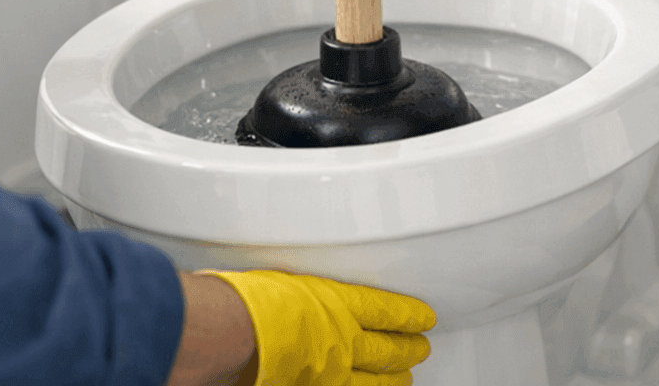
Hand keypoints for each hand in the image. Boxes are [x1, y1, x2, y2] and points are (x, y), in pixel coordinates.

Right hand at [200, 269, 435, 385]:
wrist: (234, 331)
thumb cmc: (249, 301)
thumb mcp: (284, 283)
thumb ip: (302, 297)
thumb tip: (301, 299)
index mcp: (338, 304)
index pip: (385, 310)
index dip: (408, 315)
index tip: (423, 317)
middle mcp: (342, 340)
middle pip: (387, 348)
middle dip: (408, 348)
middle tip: (421, 348)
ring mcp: (332, 372)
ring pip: (376, 380)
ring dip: (394, 378)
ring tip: (405, 377)